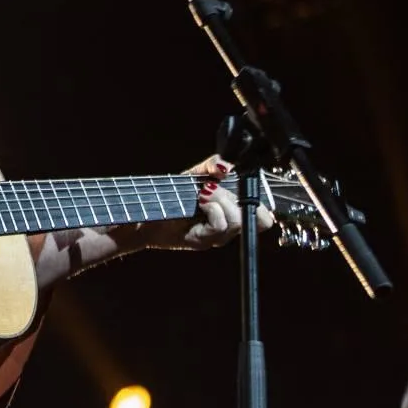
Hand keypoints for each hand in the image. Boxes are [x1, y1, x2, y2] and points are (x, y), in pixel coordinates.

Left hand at [129, 156, 275, 252]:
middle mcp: (228, 228)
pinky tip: (200, 201)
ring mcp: (215, 237)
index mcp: (232, 212)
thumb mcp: (195, 173)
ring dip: (223, 200)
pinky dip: (213, 208)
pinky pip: (221, 225)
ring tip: (203, 193)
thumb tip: (226, 166)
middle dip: (244, 198)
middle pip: (261, 221)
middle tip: (218, 188)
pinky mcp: (201, 242)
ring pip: (238, 221)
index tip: (245, 185)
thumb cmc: (170, 193)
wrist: (142, 210)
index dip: (263, 201)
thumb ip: (213, 165)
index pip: (265, 216)